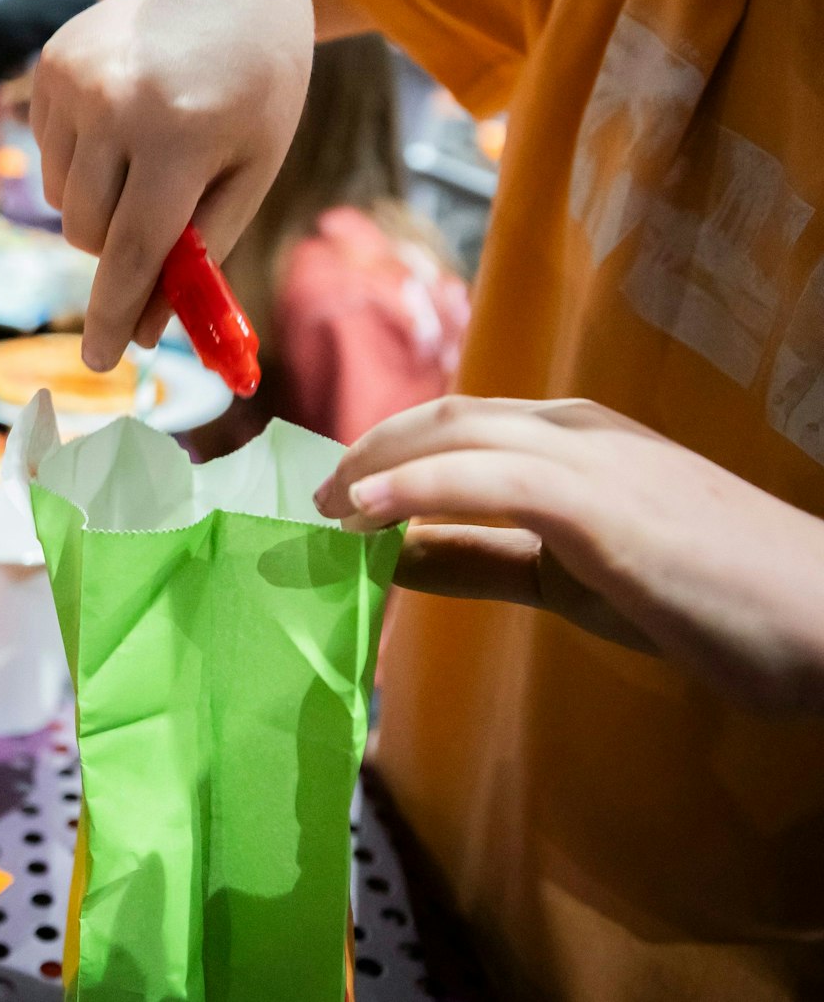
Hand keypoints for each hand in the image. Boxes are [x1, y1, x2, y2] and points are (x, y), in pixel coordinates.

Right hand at [30, 0, 311, 369]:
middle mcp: (116, 104)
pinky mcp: (48, 68)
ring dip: (102, 206)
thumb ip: (201, 252)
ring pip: (65, 203)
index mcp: (181, 132)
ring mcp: (73, 82)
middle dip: (123, 248)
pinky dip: (84, 164)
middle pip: (91, 235)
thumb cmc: (255, 89)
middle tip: (163, 215)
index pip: (134, 250)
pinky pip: (50, 161)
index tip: (100, 363)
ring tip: (148, 157)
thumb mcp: (251, 170)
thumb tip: (148, 333)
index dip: (115, 314)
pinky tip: (123, 123)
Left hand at [314, 396, 823, 710]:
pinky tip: (365, 513)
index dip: (383, 454)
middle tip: (308, 501)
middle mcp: (577, 429)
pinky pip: (485, 479)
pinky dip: (414, 489)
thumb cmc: (708, 598)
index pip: (456, 425)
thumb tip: (391, 556)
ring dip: (373, 467)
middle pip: (441, 418)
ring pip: (454, 435)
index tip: (327, 495)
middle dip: (364, 452)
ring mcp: (591, 457)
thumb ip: (482, 561)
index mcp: (576, 438)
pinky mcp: (600, 502)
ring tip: (321, 509)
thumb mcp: (568, 579)